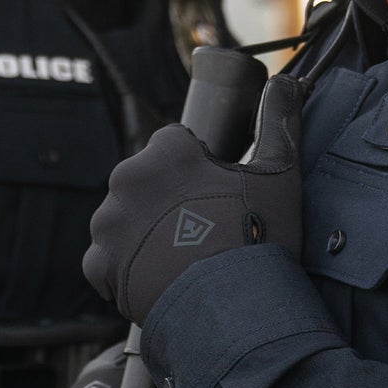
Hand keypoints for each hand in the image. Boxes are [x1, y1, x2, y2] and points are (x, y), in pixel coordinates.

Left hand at [84, 74, 303, 326]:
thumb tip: (288, 81)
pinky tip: (157, 277)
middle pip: (146, 181)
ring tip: (183, 258)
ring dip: (146, 232)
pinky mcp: (100, 265)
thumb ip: (278, 120)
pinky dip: (125, 268)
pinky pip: (105, 260)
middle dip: (168, 199)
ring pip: (124, 219)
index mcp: (166, 152)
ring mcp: (109, 224)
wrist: (233, 306)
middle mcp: (127, 181)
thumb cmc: (258, 236)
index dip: (199, 168)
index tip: (217, 194)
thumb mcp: (279, 172)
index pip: (175, 144)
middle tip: (202, 229)